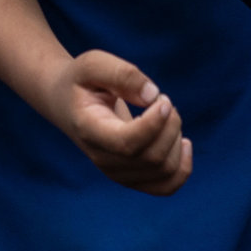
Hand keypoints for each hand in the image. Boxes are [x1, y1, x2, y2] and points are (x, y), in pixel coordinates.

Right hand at [42, 50, 190, 195]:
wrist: (67, 104)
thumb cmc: (82, 81)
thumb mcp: (93, 64)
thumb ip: (122, 74)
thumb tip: (152, 95)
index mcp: (90, 131)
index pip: (127, 144)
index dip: (154, 124)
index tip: (162, 99)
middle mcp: (103, 159)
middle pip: (151, 157)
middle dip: (170, 124)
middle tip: (162, 99)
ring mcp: (117, 173)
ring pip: (164, 171)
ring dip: (176, 138)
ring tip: (166, 115)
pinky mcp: (131, 177)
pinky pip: (166, 186)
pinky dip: (183, 167)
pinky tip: (182, 142)